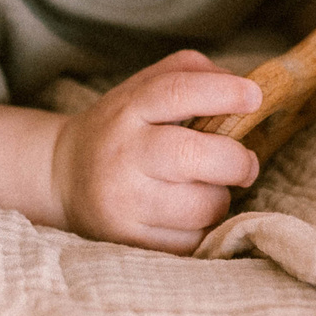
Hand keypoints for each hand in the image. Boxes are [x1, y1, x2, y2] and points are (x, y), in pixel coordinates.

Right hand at [50, 51, 260, 252]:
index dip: (222, 92)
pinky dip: (202, 229)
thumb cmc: (120, 129)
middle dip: (235, 161)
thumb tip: (244, 85)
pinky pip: (190, 241)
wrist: (61, 178)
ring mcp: (122, 201)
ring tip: (207, 190)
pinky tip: (189, 215)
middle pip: (192, 155)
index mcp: (127, 109)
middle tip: (244, 164)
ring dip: (219, 199)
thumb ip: (189, 74)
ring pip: (200, 207)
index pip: (175, 92)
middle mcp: (122, 153)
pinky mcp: (127, 240)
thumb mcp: (141, 89)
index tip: (254, 96)